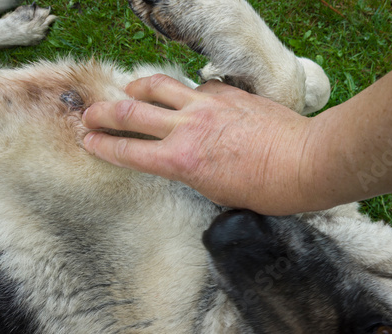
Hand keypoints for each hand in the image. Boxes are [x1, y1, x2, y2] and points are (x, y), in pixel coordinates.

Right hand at [82, 75, 316, 214]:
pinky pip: (195, 86)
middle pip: (131, 112)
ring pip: (158, 86)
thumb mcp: (216, 191)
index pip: (128, 151)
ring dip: (137, 86)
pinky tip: (187, 97)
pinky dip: (184, 92)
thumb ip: (190, 170)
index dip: (103, 145)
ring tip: (129, 89)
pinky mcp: (226, 92)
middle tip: (90, 114)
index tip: (89, 141)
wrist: (302, 162)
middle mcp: (187, 129)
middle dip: (103, 113)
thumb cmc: (265, 188)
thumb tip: (181, 156)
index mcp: (181, 161)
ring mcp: (206, 105)